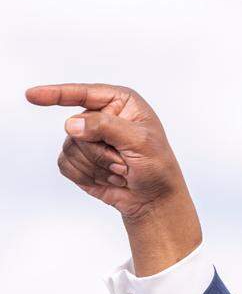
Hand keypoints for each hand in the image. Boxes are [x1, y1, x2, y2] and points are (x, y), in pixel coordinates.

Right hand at [26, 83, 186, 219]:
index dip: (56, 94)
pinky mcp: (79, 158)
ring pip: (70, 147)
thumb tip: (72, 124)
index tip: (32, 96)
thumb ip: (107, 127)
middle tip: (125, 163)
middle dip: (100, 151)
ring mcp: (88, 138)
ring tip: (120, 171)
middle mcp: (101, 116)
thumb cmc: (157, 167)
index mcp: (120, 102)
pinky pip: (66, 164)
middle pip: (76, 128)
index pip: (83, 94)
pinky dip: (87, 176)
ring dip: (97, 166)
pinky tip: (107, 179)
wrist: (154, 199)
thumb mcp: (140, 142)